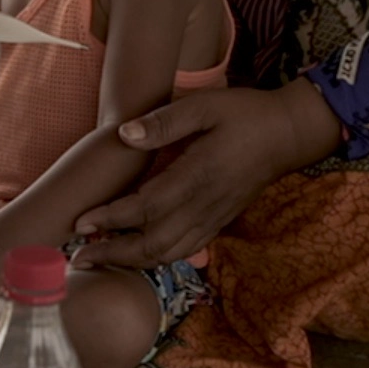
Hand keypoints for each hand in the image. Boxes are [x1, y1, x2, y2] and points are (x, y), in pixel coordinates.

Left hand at [69, 80, 341, 269]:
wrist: (289, 134)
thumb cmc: (245, 114)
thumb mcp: (205, 106)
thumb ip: (164, 122)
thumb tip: (123, 136)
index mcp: (197, 177)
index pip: (146, 208)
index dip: (110, 219)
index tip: (80, 224)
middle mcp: (204, 206)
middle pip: (153, 244)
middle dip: (113, 254)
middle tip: (78, 255)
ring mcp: (214, 218)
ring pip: (169, 253)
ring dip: (132, 261)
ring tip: (100, 258)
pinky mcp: (219, 222)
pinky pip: (184, 250)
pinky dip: (156, 258)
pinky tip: (136, 255)